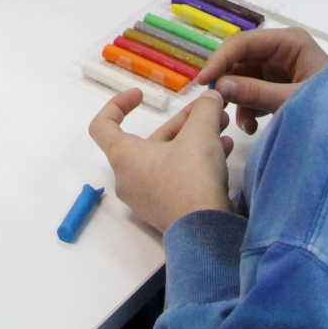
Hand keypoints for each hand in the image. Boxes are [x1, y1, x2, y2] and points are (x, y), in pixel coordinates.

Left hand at [89, 89, 234, 232]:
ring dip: (194, 139)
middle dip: (181, 122)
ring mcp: (147, 197)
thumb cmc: (192, 178)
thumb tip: (211, 95)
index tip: (141, 94)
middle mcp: (129, 178)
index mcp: (124, 157)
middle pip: (149, 140)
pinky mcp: (166, 210)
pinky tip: (224, 150)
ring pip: (167, 158)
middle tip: (207, 109)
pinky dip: (195, 160)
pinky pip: (175, 177)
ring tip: (221, 126)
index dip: (117, 104)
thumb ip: (204, 109)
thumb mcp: (200, 134)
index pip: (102, 126)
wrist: (206, 234)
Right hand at [196, 27, 327, 133]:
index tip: (204, 82)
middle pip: (240, 59)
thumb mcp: (292, 101)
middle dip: (228, 83)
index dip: (220, 60)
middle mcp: (281, 50)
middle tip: (215, 104)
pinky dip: (248, 109)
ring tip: (244, 124)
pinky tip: (252, 127)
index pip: (243, 42)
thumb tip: (220, 86)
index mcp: (289, 42)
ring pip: (242, 78)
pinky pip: (251, 92)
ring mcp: (278, 68)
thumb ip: (256, 93)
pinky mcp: (277, 85)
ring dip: (239, 101)